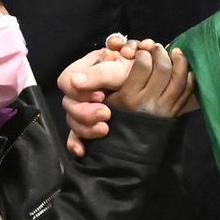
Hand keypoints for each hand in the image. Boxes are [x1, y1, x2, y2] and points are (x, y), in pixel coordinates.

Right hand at [59, 34, 137, 156]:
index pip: (65, 81)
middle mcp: (83, 88)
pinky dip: (77, 143)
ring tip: (105, 129)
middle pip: (68, 103)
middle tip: (107, 114)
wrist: (154, 87)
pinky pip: (75, 136)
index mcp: (86, 69)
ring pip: (72, 121)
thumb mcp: (121, 70)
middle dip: (85, 112)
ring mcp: (86, 106)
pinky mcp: (90, 123)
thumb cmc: (138, 73)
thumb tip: (74, 81)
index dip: (79, 91)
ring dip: (86, 128)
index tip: (101, 96)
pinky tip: (81, 150)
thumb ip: (99, 74)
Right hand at [107, 43, 195, 118]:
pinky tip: (187, 70)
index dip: (144, 53)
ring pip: (178, 79)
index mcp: (130, 97)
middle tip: (158, 48)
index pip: (143, 65)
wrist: (129, 149)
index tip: (142, 52)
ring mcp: (164, 109)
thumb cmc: (116, 119)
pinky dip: (189, 78)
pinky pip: (186, 93)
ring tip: (176, 52)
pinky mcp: (174, 114)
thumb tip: (127, 58)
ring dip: (179, 62)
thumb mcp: (110, 100)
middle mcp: (148, 102)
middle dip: (162, 53)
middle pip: (162, 69)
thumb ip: (116, 80)